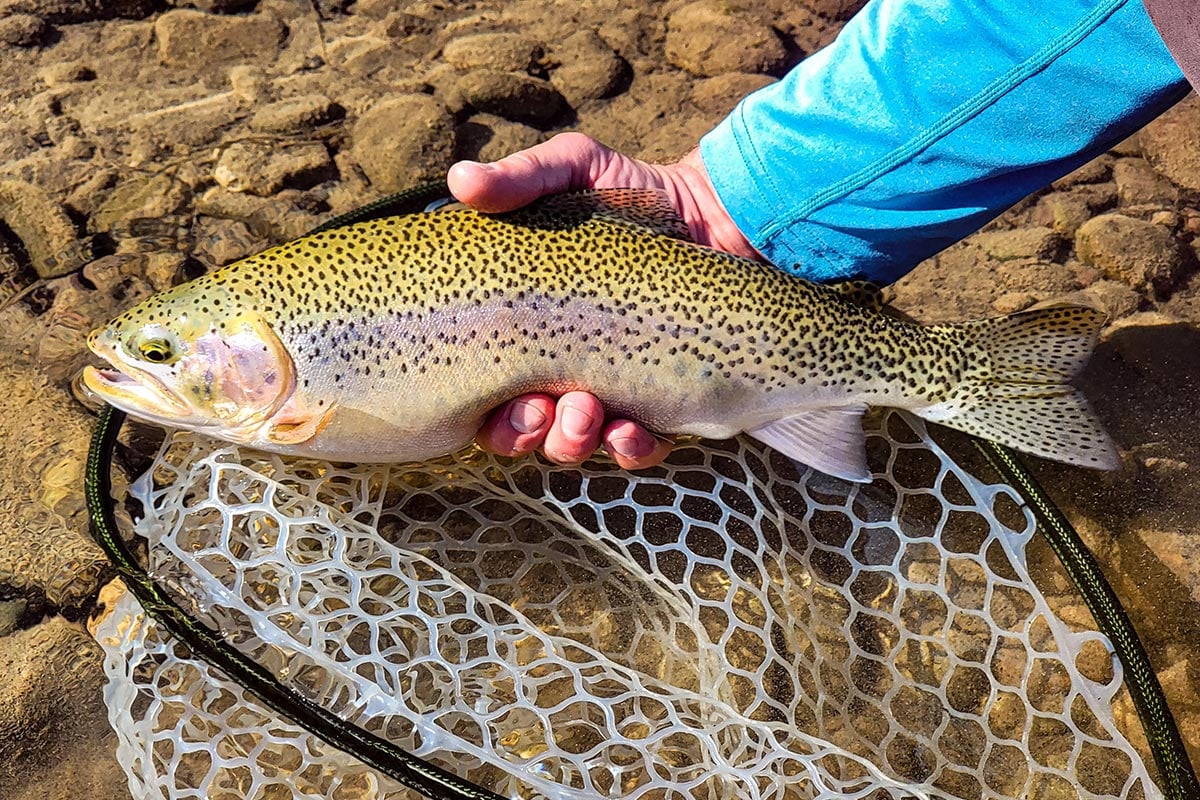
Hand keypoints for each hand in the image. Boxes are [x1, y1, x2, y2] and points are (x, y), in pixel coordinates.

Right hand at [448, 133, 759, 468]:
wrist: (717, 211)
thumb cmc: (634, 192)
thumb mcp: (574, 169)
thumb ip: (521, 178)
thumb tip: (459, 177)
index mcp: (523, 325)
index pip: (478, 386)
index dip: (476, 406)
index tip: (488, 395)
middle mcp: (556, 366)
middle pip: (516, 430)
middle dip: (521, 432)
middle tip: (540, 411)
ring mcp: (606, 386)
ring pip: (572, 444)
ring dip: (569, 441)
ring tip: (586, 416)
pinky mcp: (658, 400)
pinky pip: (635, 447)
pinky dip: (628, 448)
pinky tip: (631, 432)